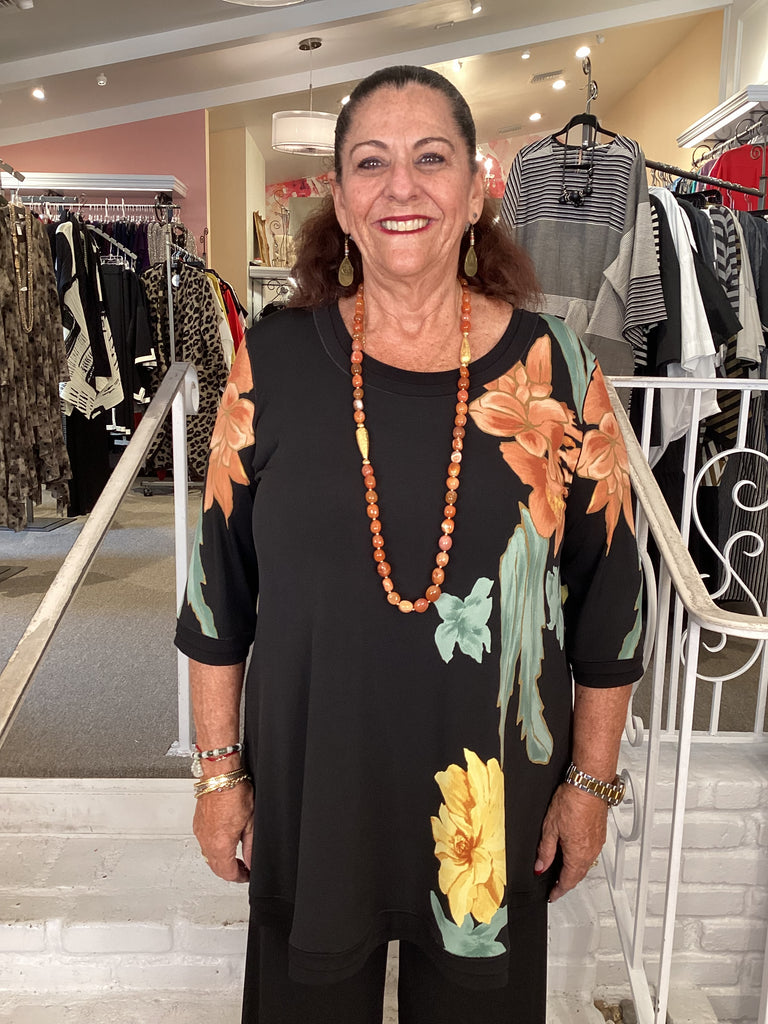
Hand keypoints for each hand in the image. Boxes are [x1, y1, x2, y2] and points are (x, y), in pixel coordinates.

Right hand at [193, 782, 253, 882]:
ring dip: (221, 861)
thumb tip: (252, 862)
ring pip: (208, 857)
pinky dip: (213, 849)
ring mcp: (200, 832)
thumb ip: (250, 846)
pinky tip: (223, 842)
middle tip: (243, 869)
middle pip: (216, 868)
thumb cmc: (235, 792)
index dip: (240, 877)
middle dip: (230, 872)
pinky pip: (204, 844)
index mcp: (220, 844)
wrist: (220, 775)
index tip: (247, 876)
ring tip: (234, 857)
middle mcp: (207, 841)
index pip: (228, 873)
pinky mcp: (197, 824)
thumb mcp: (250, 823)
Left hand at [534, 783, 607, 902]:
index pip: (567, 881)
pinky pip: (590, 853)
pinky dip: (581, 858)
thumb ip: (545, 850)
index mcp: (577, 855)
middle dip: (566, 882)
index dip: (558, 891)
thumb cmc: (572, 802)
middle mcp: (590, 852)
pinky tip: (574, 852)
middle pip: (578, 875)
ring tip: (563, 871)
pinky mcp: (600, 834)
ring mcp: (597, 843)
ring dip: (574, 870)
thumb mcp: (550, 827)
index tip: (552, 895)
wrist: (589, 785)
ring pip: (585, 864)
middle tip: (556, 886)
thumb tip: (540, 866)